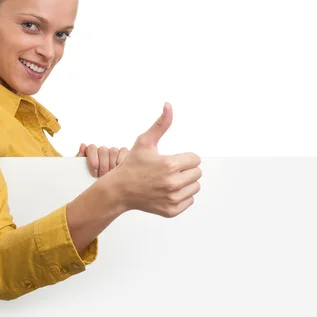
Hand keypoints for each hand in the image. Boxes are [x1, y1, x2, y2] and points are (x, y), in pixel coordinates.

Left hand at [76, 143, 128, 177]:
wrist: (104, 191)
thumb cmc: (90, 180)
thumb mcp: (82, 172)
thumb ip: (80, 158)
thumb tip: (83, 145)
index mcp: (91, 152)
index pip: (92, 148)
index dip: (93, 161)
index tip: (94, 174)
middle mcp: (102, 150)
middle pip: (103, 150)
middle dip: (103, 166)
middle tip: (102, 177)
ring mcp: (113, 151)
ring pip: (113, 151)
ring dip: (112, 165)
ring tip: (111, 177)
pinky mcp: (124, 154)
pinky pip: (123, 151)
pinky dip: (121, 161)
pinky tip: (119, 171)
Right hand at [112, 102, 201, 217]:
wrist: (119, 190)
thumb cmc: (131, 165)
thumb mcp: (145, 142)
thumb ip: (160, 124)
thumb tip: (169, 106)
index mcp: (170, 165)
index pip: (196, 159)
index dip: (184, 158)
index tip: (171, 160)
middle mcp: (173, 183)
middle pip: (197, 173)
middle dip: (185, 170)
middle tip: (168, 170)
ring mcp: (172, 198)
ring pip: (195, 187)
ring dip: (185, 183)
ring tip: (168, 180)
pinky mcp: (171, 210)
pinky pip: (189, 200)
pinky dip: (181, 196)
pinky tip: (167, 191)